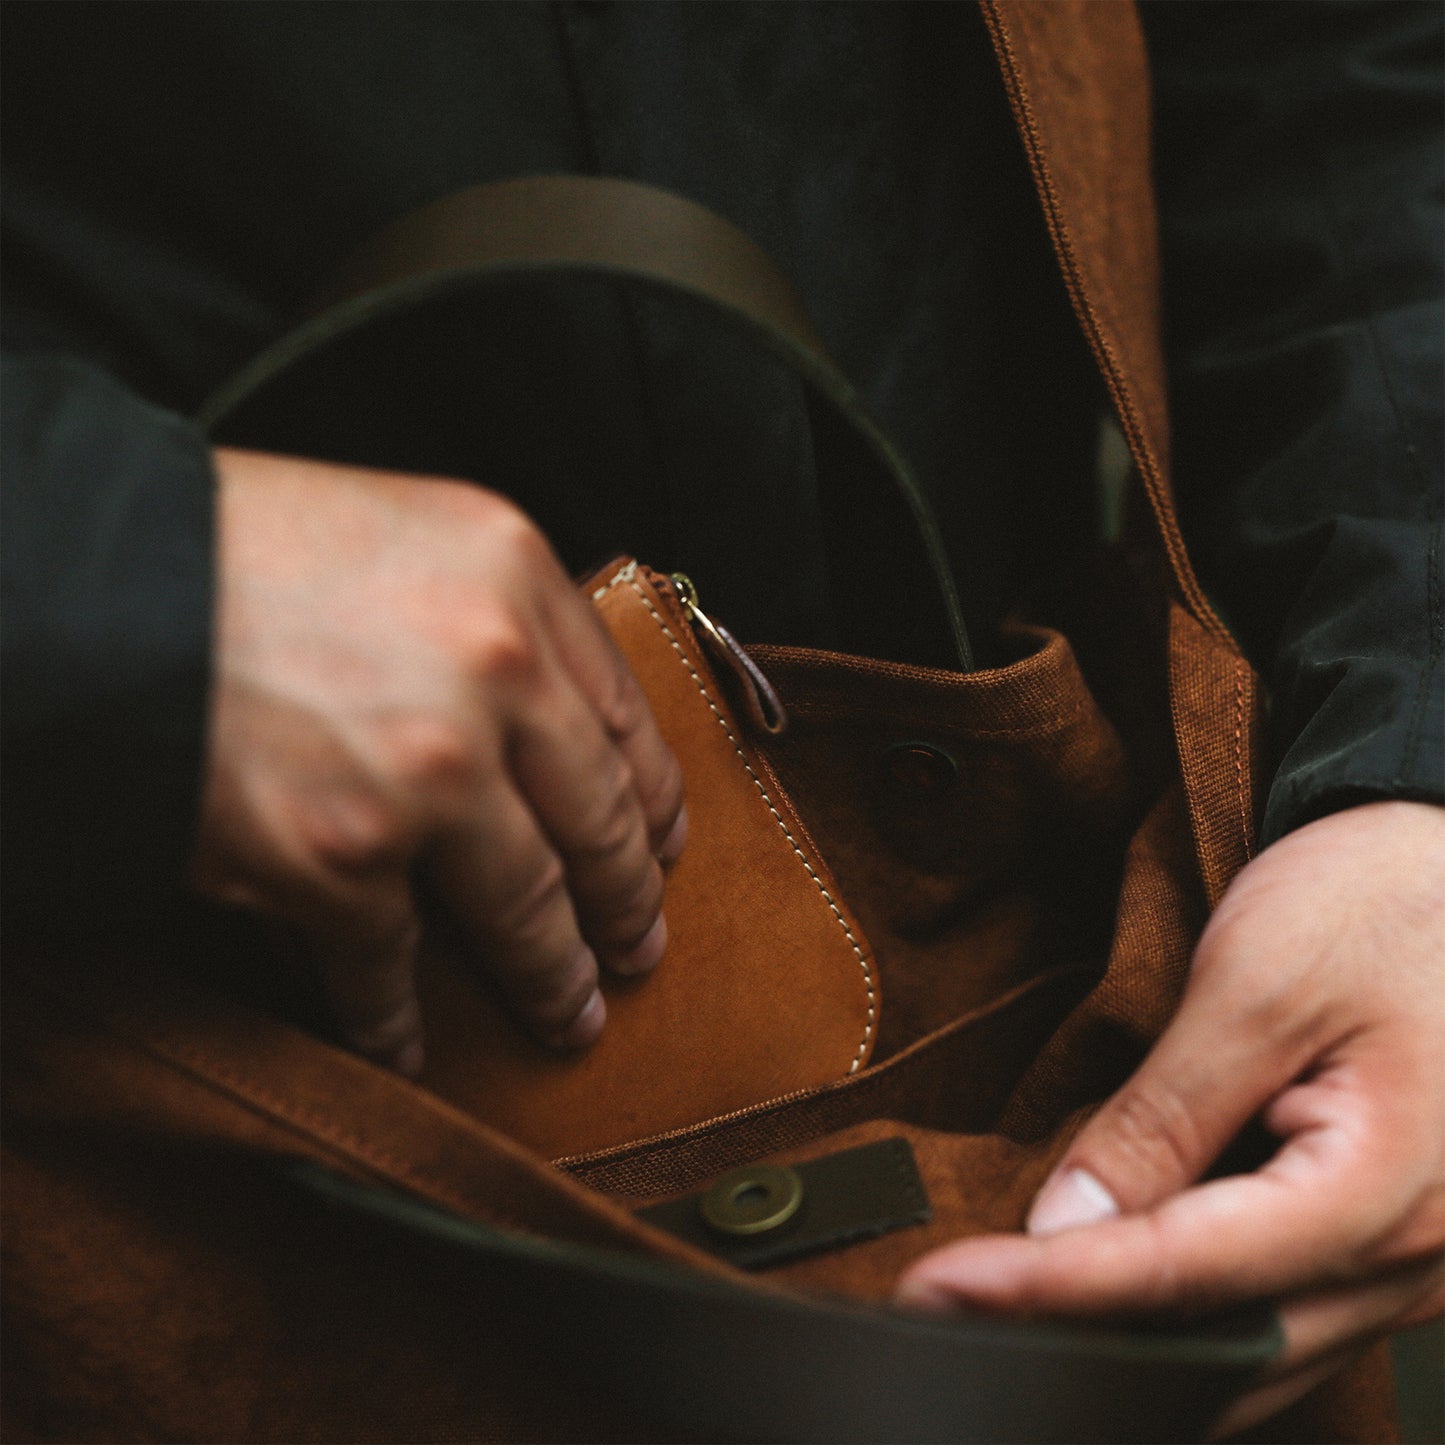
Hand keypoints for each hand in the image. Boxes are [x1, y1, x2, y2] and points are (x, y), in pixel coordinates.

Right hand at [192, 448, 685, 1073]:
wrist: (93, 583)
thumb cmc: (232, 549)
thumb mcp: (398, 532)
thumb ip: (486, 616)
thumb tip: (540, 718)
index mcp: (513, 575)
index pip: (625, 714)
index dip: (656, 797)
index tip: (665, 846)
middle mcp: (491, 674)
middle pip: (598, 821)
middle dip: (626, 902)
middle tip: (638, 949)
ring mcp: (424, 774)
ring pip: (527, 909)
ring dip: (551, 977)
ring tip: (568, 1014)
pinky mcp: (338, 861)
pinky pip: (390, 969)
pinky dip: (399, 1022)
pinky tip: (408, 1048)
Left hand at [896, 799, 1444, 1436]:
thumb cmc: (1378, 901)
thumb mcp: (1256, 988)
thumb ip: (1164, 1120)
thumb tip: (1069, 1225)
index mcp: (1387, 1191)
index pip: (1188, 1273)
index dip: (1054, 1288)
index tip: (946, 1291)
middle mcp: (1421, 1256)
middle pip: (1231, 1340)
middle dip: (1090, 1334)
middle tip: (963, 1314)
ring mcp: (1421, 1259)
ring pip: (1266, 1347)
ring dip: (1146, 1338)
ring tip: (1022, 1311)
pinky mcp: (1400, 1237)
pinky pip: (1295, 1309)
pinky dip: (1205, 1310)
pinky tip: (1127, 1290)